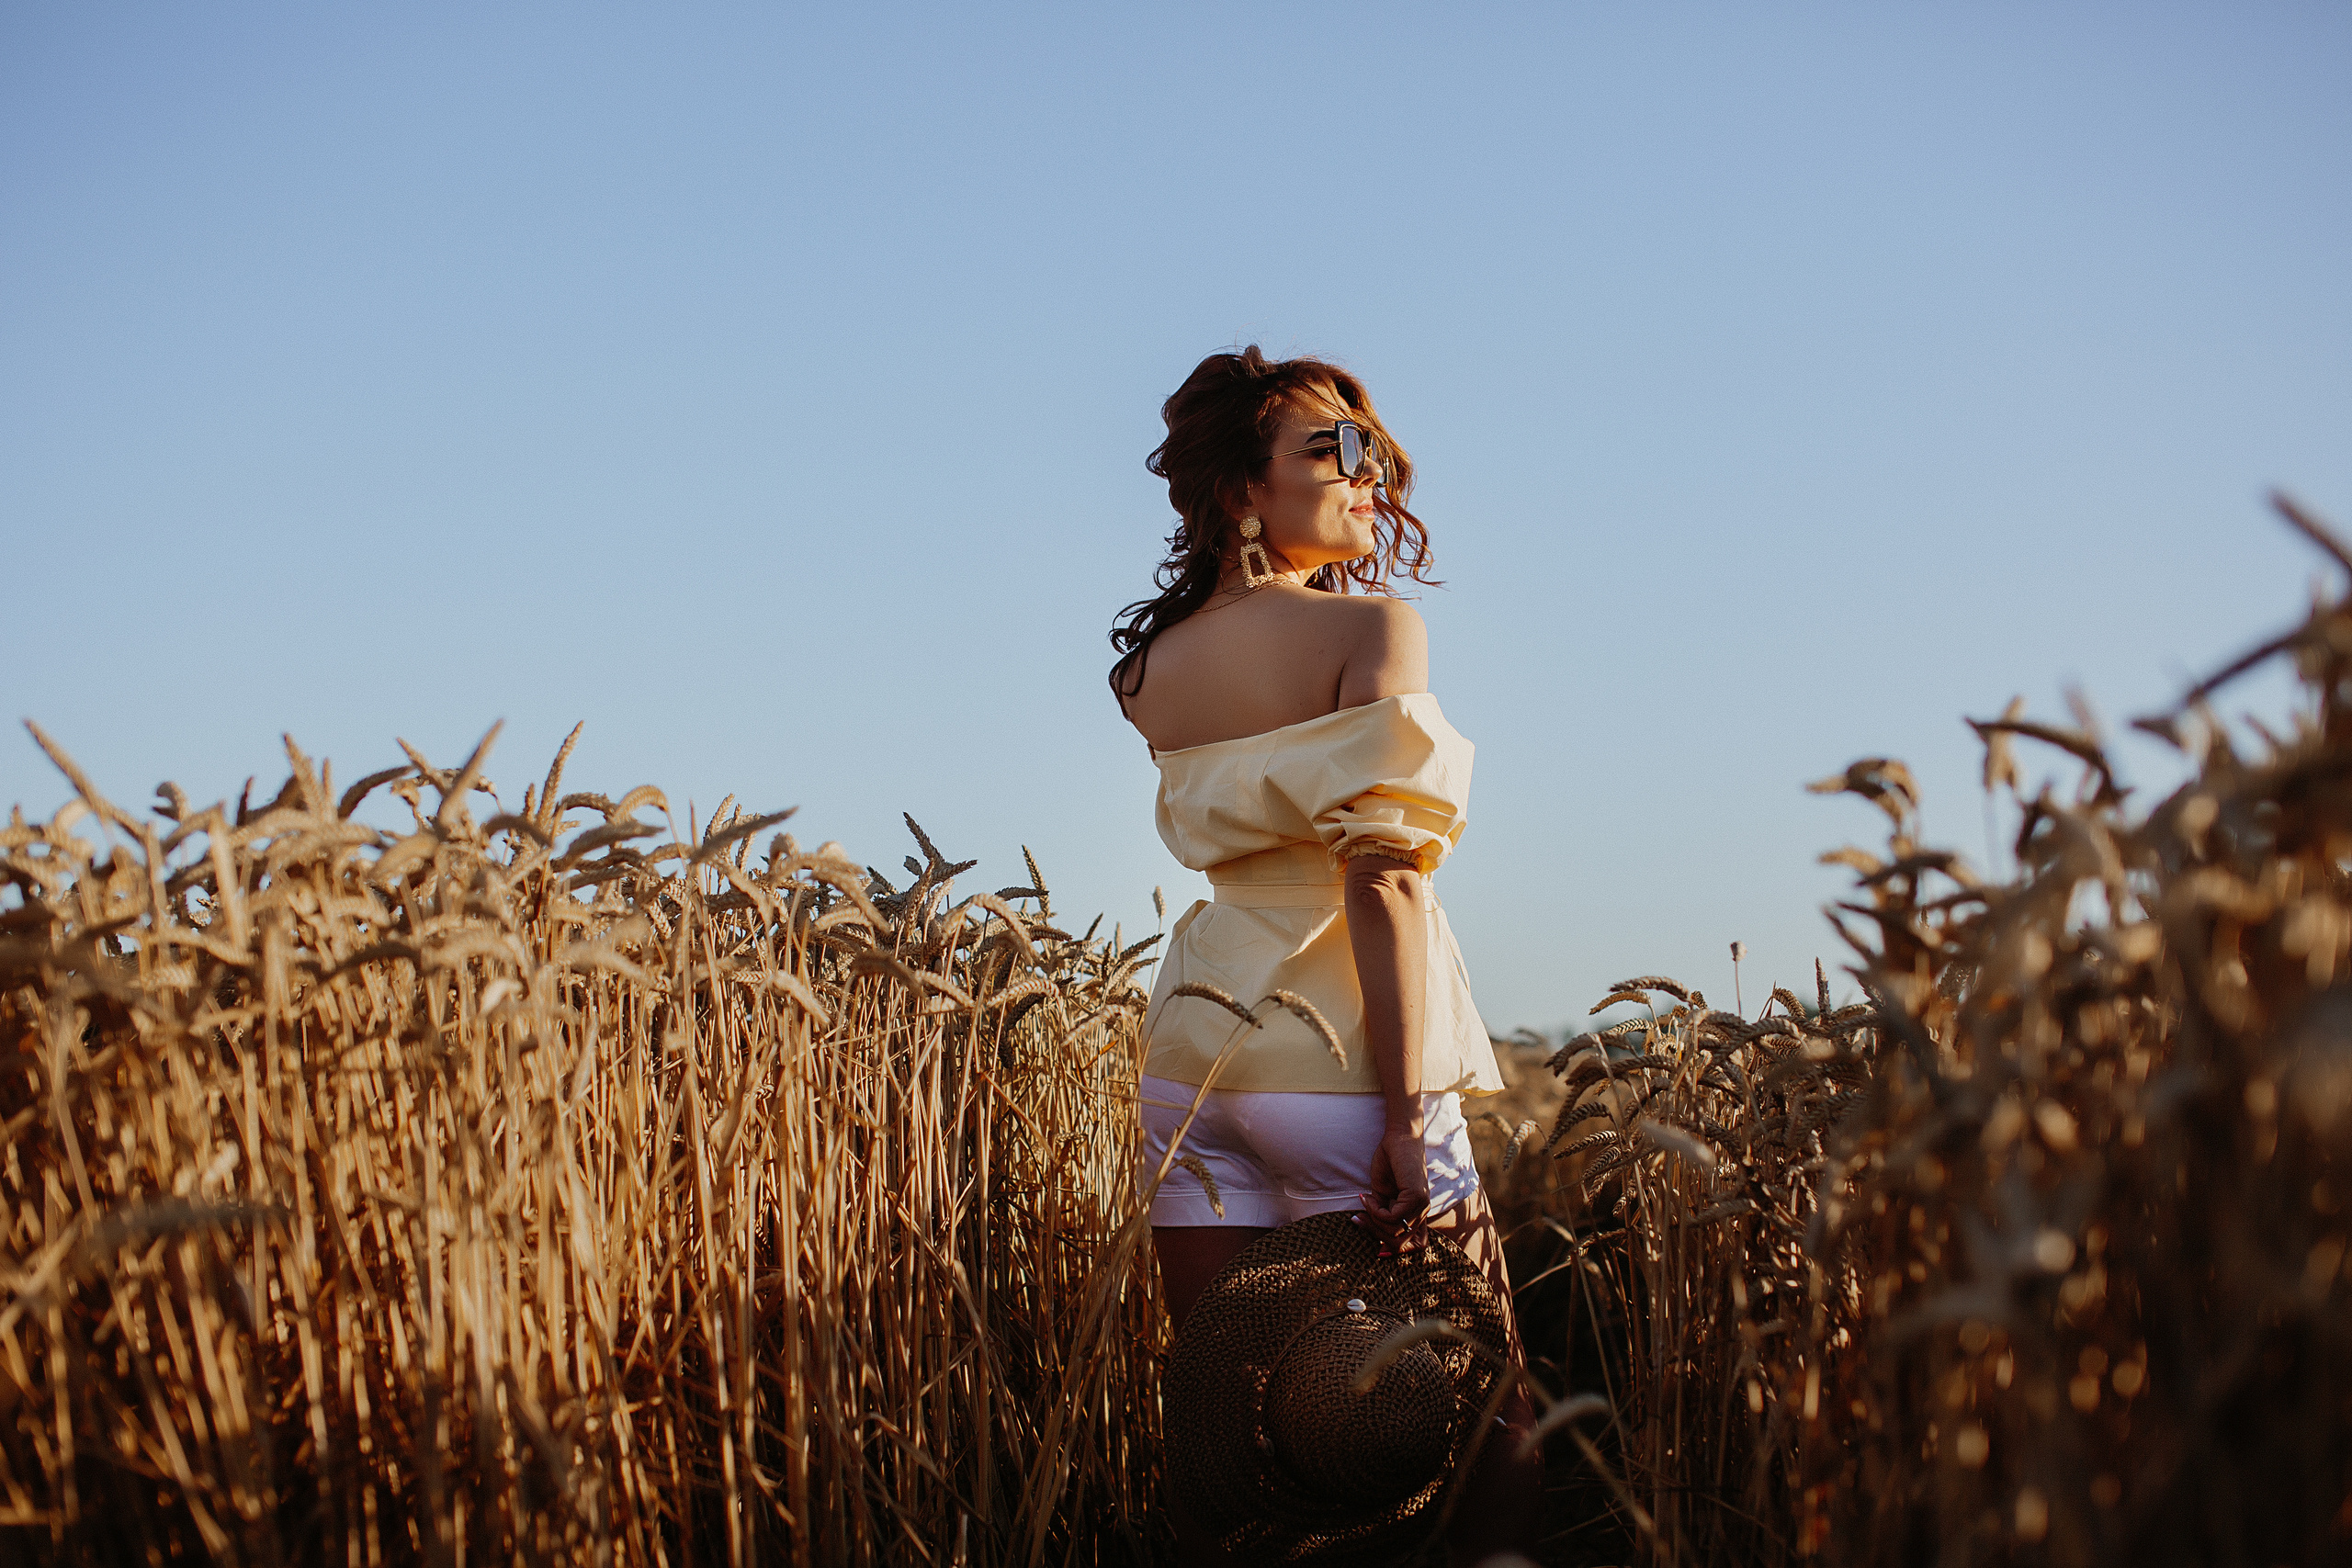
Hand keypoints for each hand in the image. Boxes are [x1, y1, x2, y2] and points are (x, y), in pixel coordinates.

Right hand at [1358, 1123, 1431, 1256]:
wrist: (1399, 1139)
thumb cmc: (1390, 1162)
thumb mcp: (1383, 1193)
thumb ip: (1382, 1212)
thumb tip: (1370, 1228)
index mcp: (1417, 1213)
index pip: (1416, 1245)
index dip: (1396, 1252)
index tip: (1376, 1250)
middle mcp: (1423, 1212)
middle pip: (1400, 1242)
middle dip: (1376, 1235)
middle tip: (1358, 1219)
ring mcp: (1422, 1205)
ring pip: (1395, 1232)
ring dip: (1374, 1220)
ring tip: (1364, 1203)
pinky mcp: (1416, 1196)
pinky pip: (1393, 1217)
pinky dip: (1376, 1211)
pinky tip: (1369, 1197)